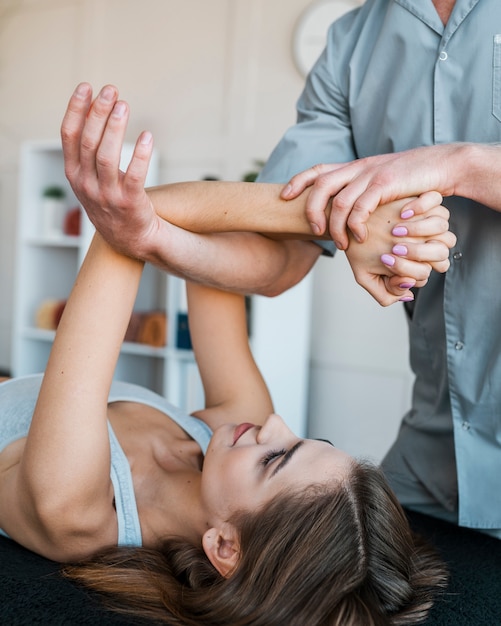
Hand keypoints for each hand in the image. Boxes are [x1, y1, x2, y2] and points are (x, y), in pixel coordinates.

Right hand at [61, 83, 157, 258]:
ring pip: (107, 156)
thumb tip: (95, 109)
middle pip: (88, 142)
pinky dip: (141, 155)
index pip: (69, 136)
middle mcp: (86, 184)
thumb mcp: (89, 179)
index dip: (76, 109)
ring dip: (115, 128)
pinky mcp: (130, 203)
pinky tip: (148, 137)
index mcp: (74, 174)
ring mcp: (107, 195)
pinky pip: (135, 176)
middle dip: (98, 113)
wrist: (130, 238)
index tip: (86, 86)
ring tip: (124, 105)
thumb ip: (87, 151)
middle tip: (111, 90)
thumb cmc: (111, 201)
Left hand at [281, 145, 461, 248]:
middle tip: (314, 231)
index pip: (318, 170)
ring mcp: (371, 174)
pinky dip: (355, 226)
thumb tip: (346, 212)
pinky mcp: (385, 183)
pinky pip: (360, 208)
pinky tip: (360, 238)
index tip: (284, 197)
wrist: (442, 165)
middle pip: (321, 185)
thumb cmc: (412, 180)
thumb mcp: (381, 183)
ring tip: (340, 244)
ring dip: (335, 226)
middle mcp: (358, 167)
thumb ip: (362, 193)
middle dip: (310, 210)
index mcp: (354, 167)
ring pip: (338, 201)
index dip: (298, 181)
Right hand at [345, 194, 455, 305]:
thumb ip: (383, 292)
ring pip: (442, 227)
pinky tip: (403, 212)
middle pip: (440, 253)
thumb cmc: (358, 247)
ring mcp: (426, 219)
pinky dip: (423, 205)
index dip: (413, 272)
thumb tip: (407, 293)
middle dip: (418, 254)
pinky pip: (435, 200)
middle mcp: (426, 241)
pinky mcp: (421, 197)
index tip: (388, 262)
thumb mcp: (364, 275)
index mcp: (416, 262)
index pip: (429, 271)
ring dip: (421, 230)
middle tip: (395, 248)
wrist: (346, 221)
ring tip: (397, 231)